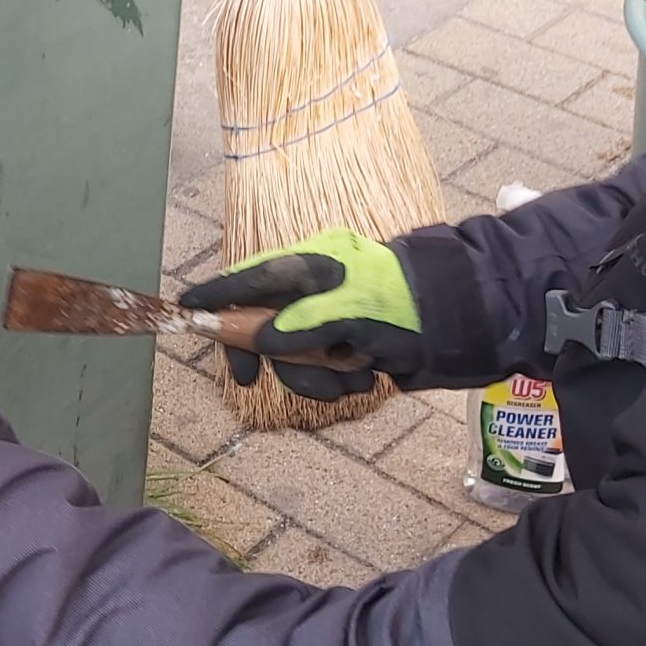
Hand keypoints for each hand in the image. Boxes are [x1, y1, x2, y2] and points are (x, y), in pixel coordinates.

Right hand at [179, 228, 423, 398]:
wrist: (460, 322)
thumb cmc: (405, 305)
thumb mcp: (349, 312)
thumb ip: (298, 325)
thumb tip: (260, 340)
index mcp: (311, 265)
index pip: (249, 278)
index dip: (215, 295)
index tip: (185, 310)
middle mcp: (315, 290)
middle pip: (262, 326)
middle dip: (272, 357)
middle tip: (250, 380)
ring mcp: (330, 318)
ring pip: (292, 355)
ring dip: (314, 376)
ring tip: (351, 379)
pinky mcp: (347, 344)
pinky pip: (320, 369)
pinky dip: (337, 379)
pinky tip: (366, 377)